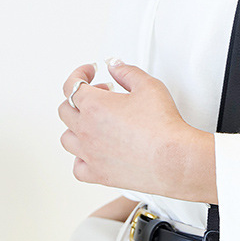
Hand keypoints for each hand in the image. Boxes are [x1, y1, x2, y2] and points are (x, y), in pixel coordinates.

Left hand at [58, 60, 217, 201]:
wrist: (173, 159)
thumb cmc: (163, 126)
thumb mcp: (148, 85)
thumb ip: (127, 71)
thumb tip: (115, 66)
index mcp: (94, 106)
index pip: (71, 85)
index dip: (79, 74)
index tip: (88, 72)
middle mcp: (86, 130)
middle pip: (65, 110)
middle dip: (80, 98)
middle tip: (99, 95)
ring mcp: (90, 154)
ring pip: (67, 138)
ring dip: (76, 127)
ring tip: (92, 123)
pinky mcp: (99, 174)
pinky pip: (78, 167)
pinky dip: (81, 158)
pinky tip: (92, 153)